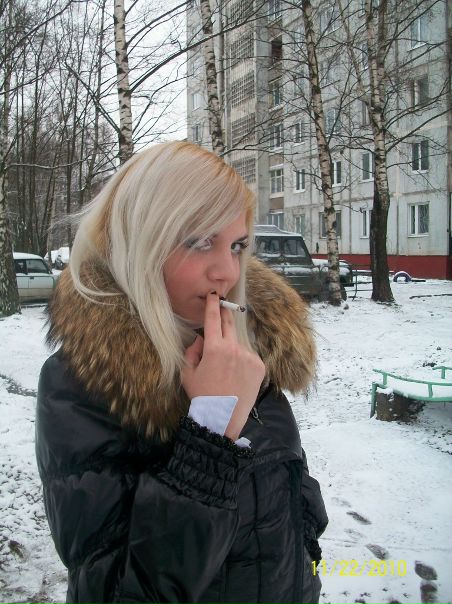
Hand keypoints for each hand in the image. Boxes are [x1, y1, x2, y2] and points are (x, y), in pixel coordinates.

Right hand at [182, 292, 265, 440]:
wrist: (223, 417)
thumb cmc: (202, 396)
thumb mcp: (188, 373)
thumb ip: (192, 351)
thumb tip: (201, 339)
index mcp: (214, 348)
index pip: (213, 320)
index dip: (213, 305)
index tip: (214, 295)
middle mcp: (233, 348)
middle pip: (229, 324)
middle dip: (226, 315)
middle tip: (223, 307)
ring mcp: (248, 357)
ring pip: (238, 345)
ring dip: (232, 349)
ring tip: (225, 370)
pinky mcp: (259, 366)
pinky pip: (248, 357)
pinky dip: (242, 362)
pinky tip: (236, 377)